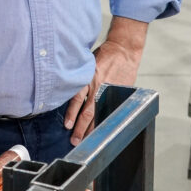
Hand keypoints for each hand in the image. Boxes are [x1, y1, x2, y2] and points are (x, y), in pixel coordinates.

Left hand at [64, 17, 147, 145]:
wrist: (124, 49)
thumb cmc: (103, 55)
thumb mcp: (87, 63)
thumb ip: (80, 78)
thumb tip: (66, 92)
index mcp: (88, 79)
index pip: (77, 99)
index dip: (71, 113)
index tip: (66, 126)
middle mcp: (98, 87)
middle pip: (88, 112)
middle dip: (81, 128)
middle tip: (74, 141)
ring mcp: (109, 92)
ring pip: (99, 114)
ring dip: (92, 128)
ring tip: (86, 140)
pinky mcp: (119, 93)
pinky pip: (110, 109)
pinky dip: (105, 119)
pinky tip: (101, 130)